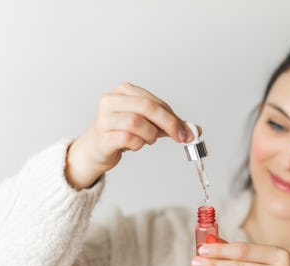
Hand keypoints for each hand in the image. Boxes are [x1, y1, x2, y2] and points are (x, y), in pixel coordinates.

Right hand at [65, 82, 197, 189]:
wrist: (95, 149)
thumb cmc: (122, 132)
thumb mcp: (148, 125)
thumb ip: (169, 125)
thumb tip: (194, 130)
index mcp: (124, 91)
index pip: (155, 101)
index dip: (174, 116)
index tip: (187, 131)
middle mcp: (112, 101)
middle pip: (147, 107)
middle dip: (168, 123)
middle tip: (180, 137)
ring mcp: (104, 118)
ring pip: (136, 122)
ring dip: (150, 135)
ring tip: (148, 140)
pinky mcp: (102, 136)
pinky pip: (126, 138)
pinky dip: (138, 144)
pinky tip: (136, 145)